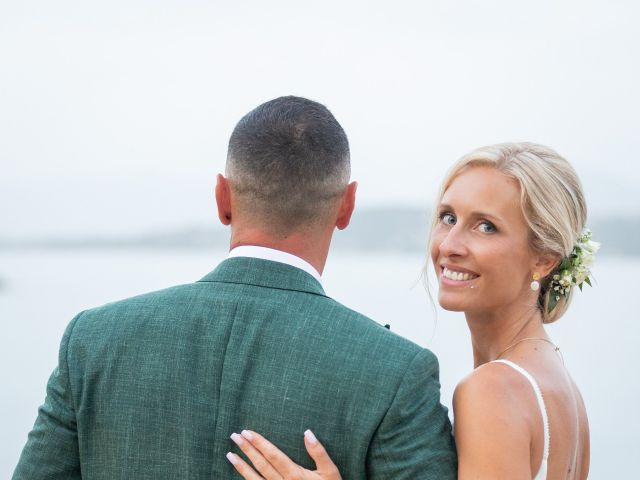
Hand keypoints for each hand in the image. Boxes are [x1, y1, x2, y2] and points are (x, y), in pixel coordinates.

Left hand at [226, 429, 341, 479]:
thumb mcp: (330, 471)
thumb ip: (318, 452)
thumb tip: (307, 432)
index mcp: (295, 475)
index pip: (273, 455)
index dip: (259, 443)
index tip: (247, 432)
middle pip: (261, 465)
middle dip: (247, 449)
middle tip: (235, 436)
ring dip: (242, 467)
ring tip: (230, 454)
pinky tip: (240, 476)